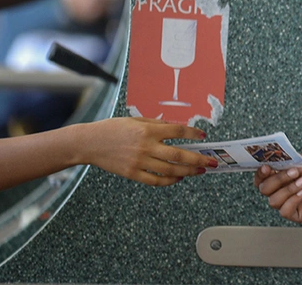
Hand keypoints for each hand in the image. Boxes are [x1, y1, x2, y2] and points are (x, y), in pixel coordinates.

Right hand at [76, 117, 215, 185]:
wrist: (90, 143)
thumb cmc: (113, 128)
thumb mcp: (136, 120)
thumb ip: (157, 124)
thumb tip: (177, 129)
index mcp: (148, 130)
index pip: (177, 132)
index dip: (193, 134)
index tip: (203, 136)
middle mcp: (146, 146)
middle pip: (179, 155)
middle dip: (198, 159)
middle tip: (212, 162)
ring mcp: (139, 161)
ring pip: (170, 170)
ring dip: (188, 171)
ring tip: (199, 171)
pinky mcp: (132, 173)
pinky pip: (155, 180)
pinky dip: (169, 181)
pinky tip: (178, 178)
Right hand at [255, 154, 301, 222]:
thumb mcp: (301, 160)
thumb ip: (282, 163)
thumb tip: (266, 163)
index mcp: (283, 175)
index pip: (262, 178)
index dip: (260, 174)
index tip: (266, 168)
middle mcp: (284, 189)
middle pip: (264, 190)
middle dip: (277, 180)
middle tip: (293, 172)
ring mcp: (291, 202)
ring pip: (273, 201)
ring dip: (287, 190)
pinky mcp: (299, 214)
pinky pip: (285, 211)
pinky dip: (292, 201)